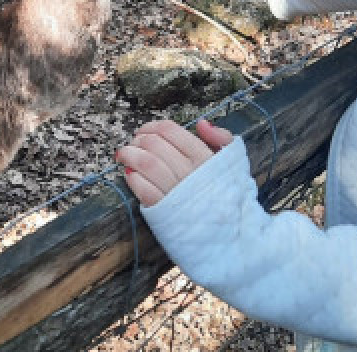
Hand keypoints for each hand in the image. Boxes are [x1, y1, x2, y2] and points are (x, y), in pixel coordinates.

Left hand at [117, 119, 234, 206]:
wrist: (228, 233)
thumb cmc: (226, 196)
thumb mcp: (232, 163)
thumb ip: (220, 139)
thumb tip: (202, 123)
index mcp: (203, 158)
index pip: (169, 131)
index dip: (150, 127)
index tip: (143, 131)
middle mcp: (189, 173)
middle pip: (154, 144)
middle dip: (137, 140)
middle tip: (133, 144)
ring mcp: (176, 192)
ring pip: (146, 164)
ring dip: (130, 155)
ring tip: (124, 155)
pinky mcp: (165, 211)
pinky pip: (144, 189)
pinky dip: (133, 179)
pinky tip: (130, 174)